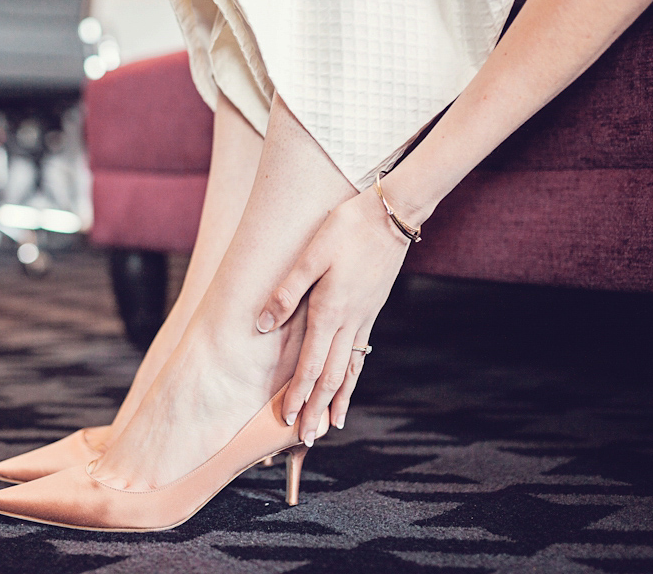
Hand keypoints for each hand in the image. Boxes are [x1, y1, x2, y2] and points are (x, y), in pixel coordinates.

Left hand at [256, 188, 409, 445]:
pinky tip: (348, 388)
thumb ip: (287, 291)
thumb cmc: (346, 228)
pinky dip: (353, 378)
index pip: (311, 364)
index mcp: (330, 310)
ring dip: (336, 400)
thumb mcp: (310, 255)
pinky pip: (360, 355)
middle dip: (316, 408)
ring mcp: (364, 319)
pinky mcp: (371, 312)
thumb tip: (261, 323)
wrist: (391, 215)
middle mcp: (349, 321)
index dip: (298, 394)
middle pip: (331, 377)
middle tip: (305, 438)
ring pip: (348, 370)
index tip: (287, 418)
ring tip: (328, 426)